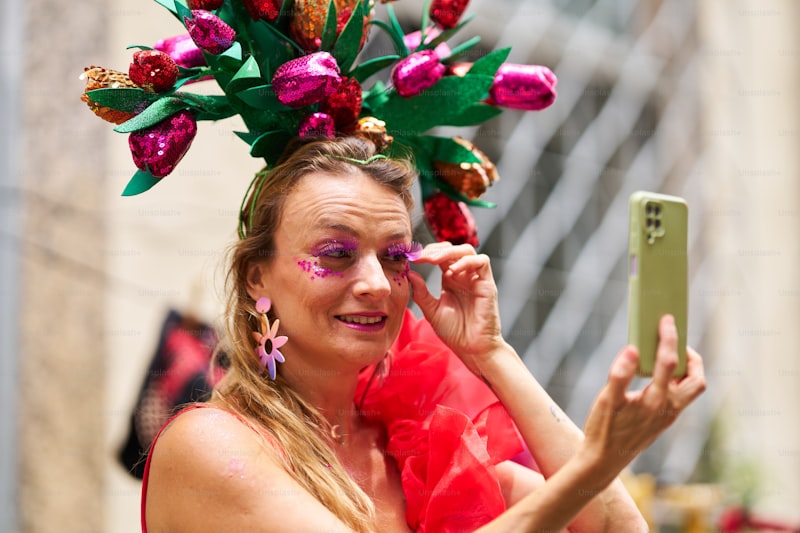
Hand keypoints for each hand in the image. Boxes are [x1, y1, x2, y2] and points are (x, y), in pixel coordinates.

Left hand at [408, 242, 505, 372]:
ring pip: (467, 250)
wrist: (472, 348)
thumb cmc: (454, 332)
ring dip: (449, 252)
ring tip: (433, 260)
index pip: (440, 256)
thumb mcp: (431, 311)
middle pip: (452, 249)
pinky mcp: (487, 284)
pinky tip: (452, 271)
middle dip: (435, 249)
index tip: (411, 257)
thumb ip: (421, 292)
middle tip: (420, 257)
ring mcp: (476, 278)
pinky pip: (482, 262)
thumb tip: (409, 273)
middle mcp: (463, 276)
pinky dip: (467, 262)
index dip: (426, 253)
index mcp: (450, 280)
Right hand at [579, 315, 706, 481]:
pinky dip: (675, 380)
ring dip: (686, 369)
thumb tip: (632, 349)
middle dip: (692, 357)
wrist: (603, 462)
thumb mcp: (606, 401)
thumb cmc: (603, 430)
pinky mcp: (662, 421)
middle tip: (674, 340)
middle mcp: (668, 410)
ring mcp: (667, 416)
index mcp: (655, 401)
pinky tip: (655, 374)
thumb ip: (619, 375)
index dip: (669, 338)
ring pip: (691, 390)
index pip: (669, 363)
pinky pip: (679, 396)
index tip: (667, 320)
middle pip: (696, 380)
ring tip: (666, 354)